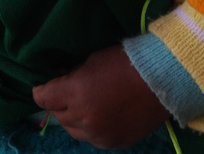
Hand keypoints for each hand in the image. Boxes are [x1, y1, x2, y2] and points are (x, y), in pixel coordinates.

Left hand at [33, 45, 168, 148]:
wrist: (161, 79)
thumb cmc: (126, 61)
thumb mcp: (93, 60)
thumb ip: (73, 74)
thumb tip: (60, 79)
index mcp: (76, 93)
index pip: (43, 98)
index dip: (41, 91)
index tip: (43, 86)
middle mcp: (83, 118)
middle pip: (58, 116)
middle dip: (59, 104)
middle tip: (67, 92)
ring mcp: (98, 135)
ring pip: (73, 131)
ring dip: (74, 118)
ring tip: (84, 105)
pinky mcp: (113, 143)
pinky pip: (92, 139)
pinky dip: (91, 128)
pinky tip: (101, 115)